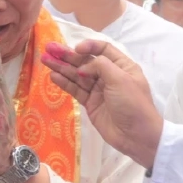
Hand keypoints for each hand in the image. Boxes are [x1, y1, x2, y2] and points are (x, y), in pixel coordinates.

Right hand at [42, 40, 162, 170]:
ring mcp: (99, 90)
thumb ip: (101, 66)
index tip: (76, 49)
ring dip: (62, 67)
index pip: (103, 49)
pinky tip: (53, 76)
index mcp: (122, 66)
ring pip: (77, 75)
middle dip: (68, 55)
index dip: (88, 46)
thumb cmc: (133, 104)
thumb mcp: (120, 79)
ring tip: (45, 60)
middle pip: (86, 61)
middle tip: (49, 49)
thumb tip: (83, 68)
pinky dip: (64, 83)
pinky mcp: (90, 103)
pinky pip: (76, 90)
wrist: (137, 136)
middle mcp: (109, 75)